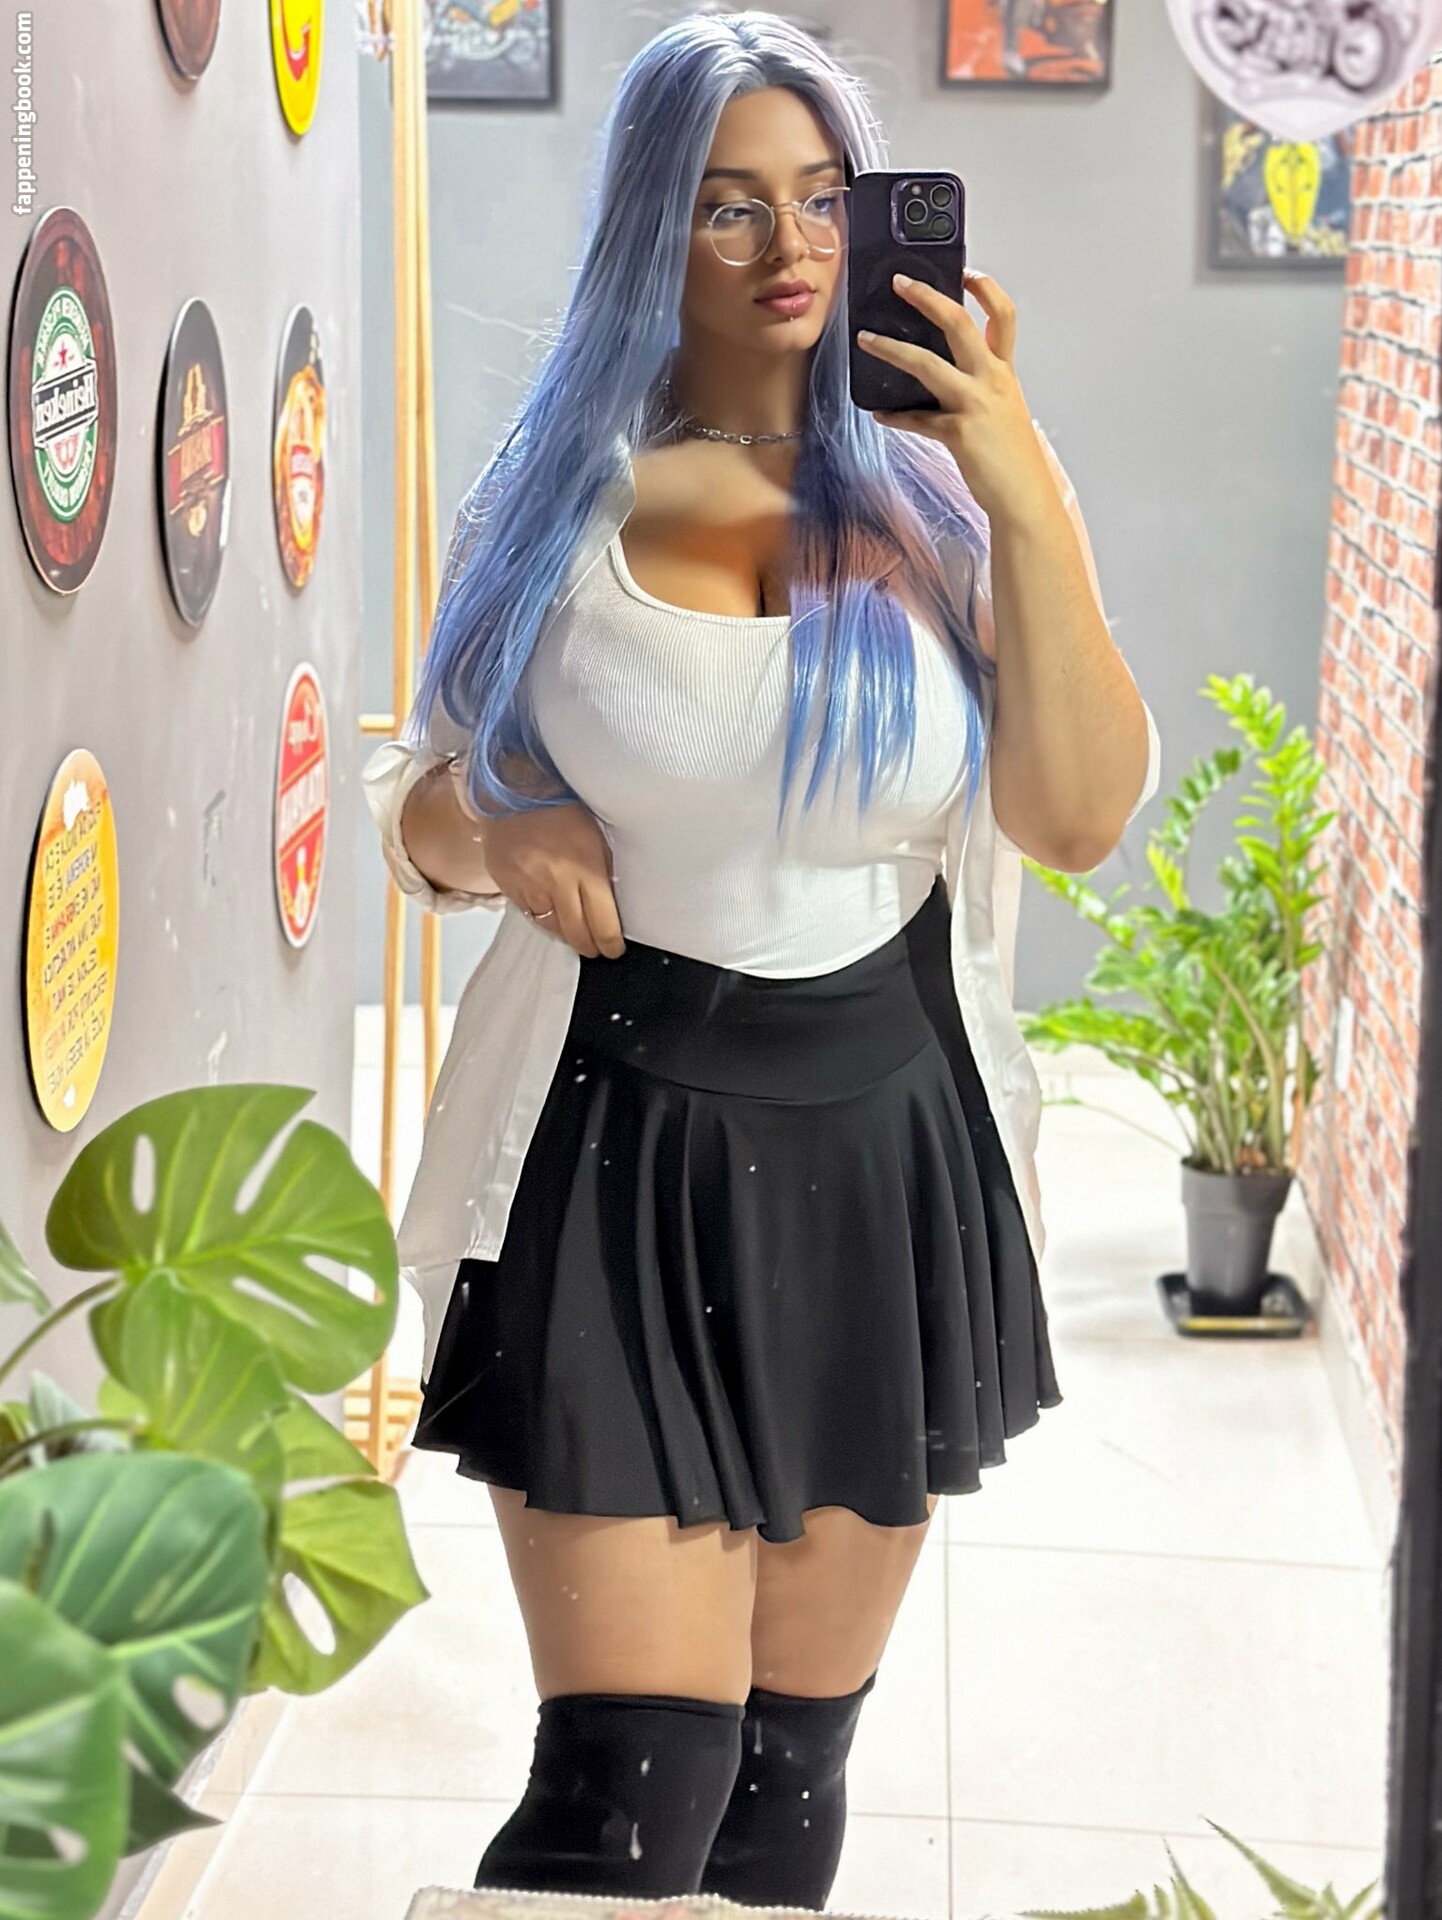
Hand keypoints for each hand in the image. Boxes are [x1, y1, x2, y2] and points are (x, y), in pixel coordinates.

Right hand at [471, 781, 625, 959]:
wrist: (515, 788)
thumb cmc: (563, 807)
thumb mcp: (597, 837)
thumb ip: (602, 873)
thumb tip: (611, 910)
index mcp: (586, 868)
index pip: (602, 924)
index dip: (610, 943)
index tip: (614, 948)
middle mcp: (555, 882)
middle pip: (575, 934)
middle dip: (589, 947)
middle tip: (597, 949)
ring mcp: (527, 886)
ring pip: (550, 927)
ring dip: (564, 931)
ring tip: (574, 931)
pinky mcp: (506, 886)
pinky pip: (527, 912)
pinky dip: (540, 913)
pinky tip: (549, 906)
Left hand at [856, 269, 1055, 524]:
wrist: (1024, 497)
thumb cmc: (1012, 457)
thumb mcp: (1005, 410)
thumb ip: (981, 386)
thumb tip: (945, 373)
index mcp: (1004, 372)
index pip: (1002, 316)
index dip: (985, 289)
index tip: (965, 272)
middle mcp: (992, 380)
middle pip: (960, 323)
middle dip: (928, 298)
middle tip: (900, 283)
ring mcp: (975, 405)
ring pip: (927, 364)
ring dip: (891, 349)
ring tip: (865, 339)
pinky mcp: (958, 433)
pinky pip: (917, 419)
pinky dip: (895, 416)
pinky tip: (879, 414)